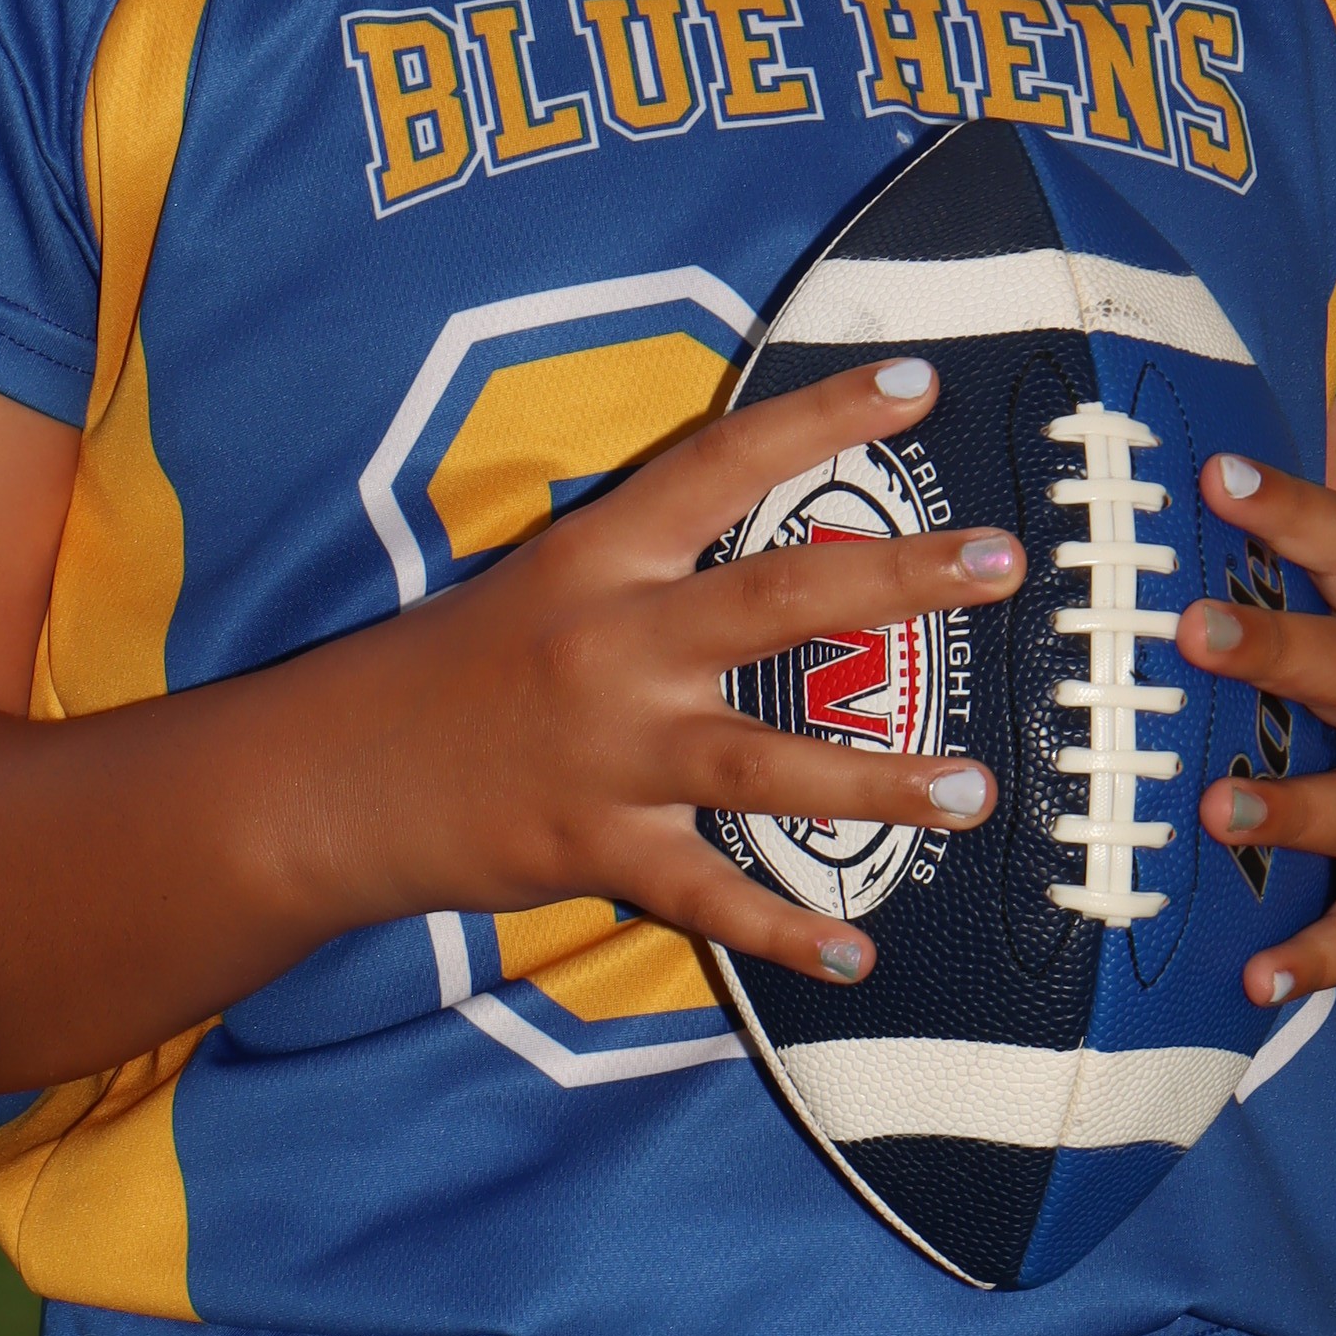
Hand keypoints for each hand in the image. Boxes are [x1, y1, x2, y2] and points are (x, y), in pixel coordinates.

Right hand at [280, 357, 1025, 989]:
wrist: (329, 778)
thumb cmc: (456, 667)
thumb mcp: (547, 584)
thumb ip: (655, 563)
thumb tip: (786, 543)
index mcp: (598, 559)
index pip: (723, 463)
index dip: (821, 416)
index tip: (920, 383)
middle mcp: (612, 644)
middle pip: (776, 598)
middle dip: (899, 578)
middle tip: (1007, 561)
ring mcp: (608, 752)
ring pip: (764, 763)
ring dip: (878, 781)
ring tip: (977, 790)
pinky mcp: (597, 847)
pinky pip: (710, 896)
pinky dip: (786, 931)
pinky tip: (861, 952)